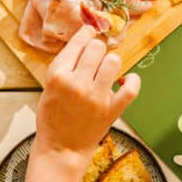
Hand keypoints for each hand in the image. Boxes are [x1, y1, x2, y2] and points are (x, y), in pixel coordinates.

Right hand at [34, 26, 140, 169]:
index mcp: (57, 75)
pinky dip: (132, 81)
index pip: (78, 42)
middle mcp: (77, 83)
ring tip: (106, 71)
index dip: (86, 34)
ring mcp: (96, 97)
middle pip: (97, 48)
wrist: (60, 149)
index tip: (90, 33)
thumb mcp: (48, 86)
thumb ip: (65, 65)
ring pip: (114, 61)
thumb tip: (85, 40)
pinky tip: (125, 81)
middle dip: (97, 50)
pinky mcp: (111, 110)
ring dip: (111, 63)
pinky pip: (132, 88)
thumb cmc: (52, 118)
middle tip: (95, 58)